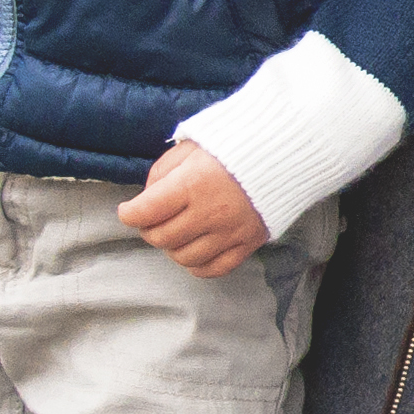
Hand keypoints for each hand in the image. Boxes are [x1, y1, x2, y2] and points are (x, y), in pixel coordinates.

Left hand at [120, 141, 266, 276]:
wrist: (284, 151)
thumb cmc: (233, 144)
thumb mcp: (191, 145)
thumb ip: (163, 171)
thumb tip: (147, 197)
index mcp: (193, 183)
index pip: (145, 212)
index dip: (129, 213)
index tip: (130, 210)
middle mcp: (210, 212)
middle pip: (161, 238)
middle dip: (149, 229)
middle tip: (153, 218)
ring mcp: (231, 231)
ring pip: (184, 257)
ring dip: (172, 247)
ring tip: (176, 231)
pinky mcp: (248, 242)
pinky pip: (214, 269)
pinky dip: (197, 265)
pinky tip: (194, 249)